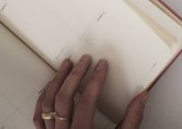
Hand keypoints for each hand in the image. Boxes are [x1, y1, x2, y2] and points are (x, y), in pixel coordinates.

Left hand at [33, 54, 147, 128]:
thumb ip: (132, 120)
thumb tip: (142, 97)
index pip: (86, 100)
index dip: (95, 80)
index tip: (102, 66)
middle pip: (63, 98)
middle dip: (74, 75)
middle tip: (84, 60)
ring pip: (47, 104)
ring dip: (56, 82)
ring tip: (65, 66)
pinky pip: (39, 116)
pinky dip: (43, 99)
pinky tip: (50, 88)